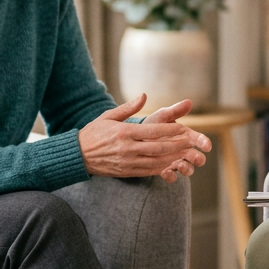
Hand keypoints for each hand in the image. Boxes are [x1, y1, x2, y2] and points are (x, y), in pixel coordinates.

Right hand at [78, 95, 211, 182]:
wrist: (77, 156)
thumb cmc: (93, 133)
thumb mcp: (108, 116)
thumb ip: (128, 107)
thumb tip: (144, 96)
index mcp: (124, 132)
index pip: (152, 131)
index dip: (170, 131)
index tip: (183, 128)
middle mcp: (127, 148)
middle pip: (158, 148)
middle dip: (177, 145)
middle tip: (191, 142)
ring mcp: (127, 162)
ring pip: (155, 161)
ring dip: (173, 158)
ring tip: (186, 154)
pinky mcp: (126, 172)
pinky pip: (148, 171)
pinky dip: (162, 168)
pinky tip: (172, 164)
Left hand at [143, 99, 210, 181]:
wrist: (135, 139)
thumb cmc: (152, 125)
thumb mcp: (162, 117)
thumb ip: (174, 111)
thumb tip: (189, 101)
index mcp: (186, 136)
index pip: (200, 140)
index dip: (204, 142)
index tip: (207, 145)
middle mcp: (185, 150)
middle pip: (198, 158)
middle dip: (198, 158)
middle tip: (195, 158)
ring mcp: (177, 161)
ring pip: (188, 169)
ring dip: (186, 168)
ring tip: (178, 164)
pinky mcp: (167, 170)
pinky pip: (172, 177)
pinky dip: (170, 176)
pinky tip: (165, 172)